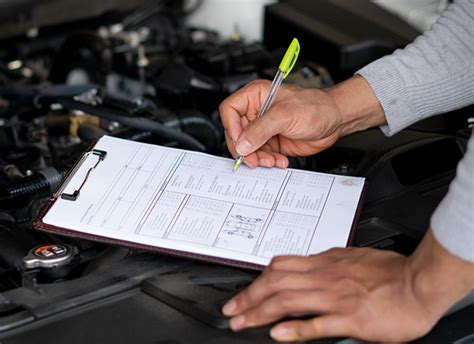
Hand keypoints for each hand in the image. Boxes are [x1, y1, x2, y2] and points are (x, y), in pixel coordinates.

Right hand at [219, 76, 385, 167]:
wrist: (335, 120)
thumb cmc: (315, 106)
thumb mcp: (285, 115)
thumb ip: (260, 130)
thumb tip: (242, 144)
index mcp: (255, 96)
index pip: (230, 110)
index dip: (232, 128)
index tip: (240, 142)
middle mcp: (256, 112)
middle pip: (236, 133)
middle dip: (244, 149)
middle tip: (253, 159)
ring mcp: (263, 129)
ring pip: (247, 148)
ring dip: (258, 158)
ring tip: (271, 161)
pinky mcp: (272, 143)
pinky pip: (261, 156)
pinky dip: (268, 162)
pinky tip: (279, 161)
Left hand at [222, 230, 473, 341]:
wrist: (417, 283)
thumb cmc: (389, 271)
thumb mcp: (351, 257)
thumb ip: (328, 260)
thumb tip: (311, 260)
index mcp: (324, 263)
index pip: (280, 267)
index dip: (258, 280)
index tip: (244, 292)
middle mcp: (324, 277)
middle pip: (276, 283)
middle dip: (249, 297)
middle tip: (231, 310)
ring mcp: (335, 297)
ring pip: (288, 301)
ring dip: (261, 312)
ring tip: (242, 323)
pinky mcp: (350, 318)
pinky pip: (317, 323)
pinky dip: (295, 328)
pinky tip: (277, 334)